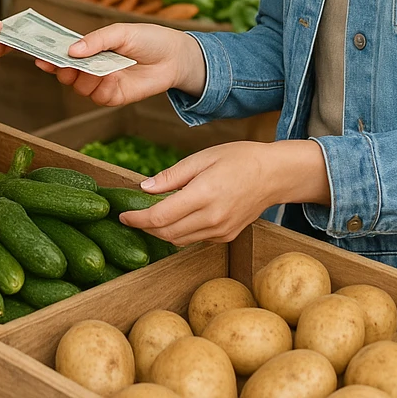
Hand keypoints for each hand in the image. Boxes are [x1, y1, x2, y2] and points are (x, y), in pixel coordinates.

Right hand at [33, 23, 205, 106]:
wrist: (175, 57)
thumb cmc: (148, 38)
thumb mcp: (120, 32)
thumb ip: (96, 40)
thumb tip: (71, 50)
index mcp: (90, 48)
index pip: (64, 53)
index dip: (50, 56)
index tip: (39, 57)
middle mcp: (92, 66)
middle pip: (66, 73)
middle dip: (63, 70)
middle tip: (64, 65)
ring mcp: (102, 82)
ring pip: (80, 87)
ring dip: (85, 78)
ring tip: (99, 68)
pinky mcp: (114, 96)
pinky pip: (98, 97)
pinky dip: (102, 88)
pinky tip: (113, 78)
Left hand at [120, 140, 329, 244]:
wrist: (274, 174)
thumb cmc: (238, 158)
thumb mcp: (202, 157)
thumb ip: (172, 176)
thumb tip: (144, 188)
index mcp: (203, 194)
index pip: (160, 217)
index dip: (137, 219)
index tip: (122, 215)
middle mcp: (212, 218)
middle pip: (166, 233)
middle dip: (145, 227)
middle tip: (131, 216)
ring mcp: (220, 230)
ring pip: (179, 240)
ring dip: (160, 232)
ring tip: (148, 216)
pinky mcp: (226, 236)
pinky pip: (194, 239)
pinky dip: (179, 232)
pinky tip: (176, 217)